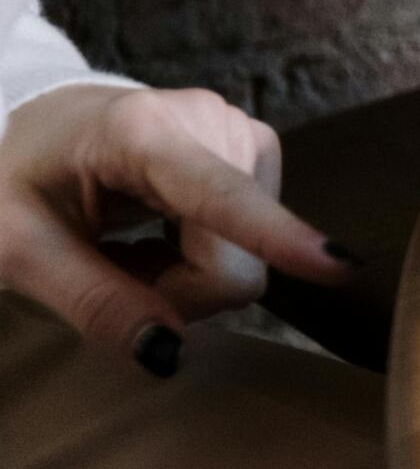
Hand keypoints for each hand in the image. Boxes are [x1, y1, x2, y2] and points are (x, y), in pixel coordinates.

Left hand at [0, 83, 351, 374]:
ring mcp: (243, 130)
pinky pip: (255, 237)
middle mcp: (210, 120)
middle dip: (179, 288)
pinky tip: (164, 228)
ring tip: (134, 241)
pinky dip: (207, 253)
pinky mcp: (259, 147)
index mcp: (141, 132)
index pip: (218, 197)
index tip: (338, 265)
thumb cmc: (20, 179)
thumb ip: (92, 300)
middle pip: (234, 254)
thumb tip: (166, 348)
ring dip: (189, 272)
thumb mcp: (21, 247)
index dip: (276, 236)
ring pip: (250, 255)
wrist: (42, 122)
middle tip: (115, 266)